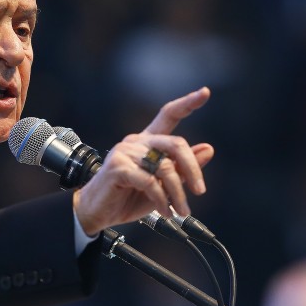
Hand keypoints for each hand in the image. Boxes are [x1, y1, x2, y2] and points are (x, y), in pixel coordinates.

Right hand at [73, 88, 214, 235]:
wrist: (97, 213)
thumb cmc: (128, 197)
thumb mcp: (162, 185)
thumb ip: (182, 168)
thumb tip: (208, 149)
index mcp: (147, 141)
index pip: (168, 115)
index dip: (187, 103)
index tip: (205, 92)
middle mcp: (136, 142)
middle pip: (175, 144)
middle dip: (192, 168)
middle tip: (200, 191)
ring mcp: (125, 152)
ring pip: (165, 168)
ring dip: (178, 193)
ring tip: (181, 211)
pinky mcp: (118, 167)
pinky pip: (150, 182)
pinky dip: (162, 200)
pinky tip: (165, 212)